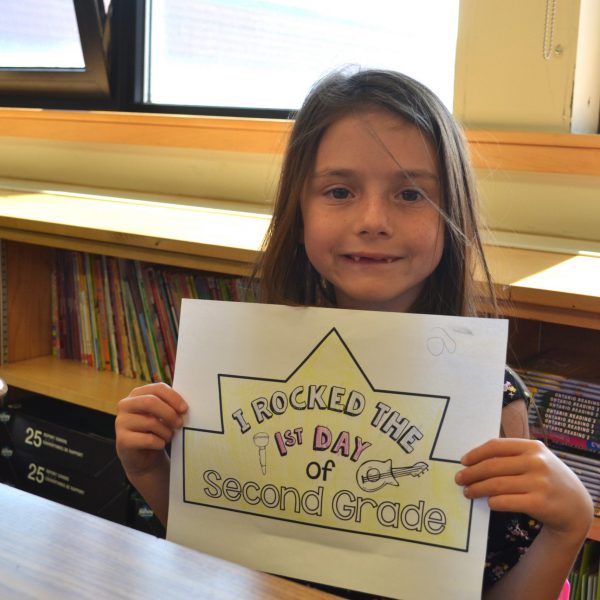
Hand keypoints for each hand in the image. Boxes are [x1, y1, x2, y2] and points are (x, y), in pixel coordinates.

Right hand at [115, 382, 187, 477]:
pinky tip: (160, 444)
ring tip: (168, 436)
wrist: (143, 456)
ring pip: (151, 422)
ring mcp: (121, 422)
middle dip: (169, 413)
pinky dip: (160, 443)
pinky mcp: (122, 440)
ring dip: (166, 431)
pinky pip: (148, 439)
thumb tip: (183, 406)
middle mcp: (125, 405)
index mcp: (137, 394)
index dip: (173, 397)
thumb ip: (170, 405)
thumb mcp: (161, 414)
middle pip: (150, 402)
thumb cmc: (155, 430)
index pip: (157, 388)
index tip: (184, 409)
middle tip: (179, 423)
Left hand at [455, 438, 592, 539]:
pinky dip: (493, 502)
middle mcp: (535, 462)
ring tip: (468, 492)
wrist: (576, 505)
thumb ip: (512, 455)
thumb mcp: (537, 459)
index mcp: (532, 447)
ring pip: (496, 485)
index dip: (476, 454)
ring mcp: (538, 483)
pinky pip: (505, 501)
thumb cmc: (547, 478)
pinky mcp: (538, 503)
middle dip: (471, 473)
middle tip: (459, 479)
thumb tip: (475, 458)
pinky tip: (488, 502)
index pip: (496, 446)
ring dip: (477, 489)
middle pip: (492, 467)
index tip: (463, 461)